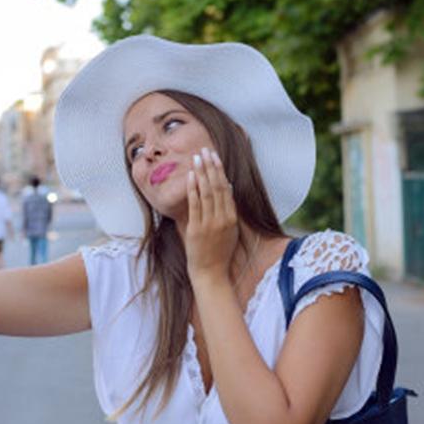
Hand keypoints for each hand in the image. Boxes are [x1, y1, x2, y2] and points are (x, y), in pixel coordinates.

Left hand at [184, 147, 237, 280]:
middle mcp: (222, 218)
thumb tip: (227, 188)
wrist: (211, 273)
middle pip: (217, 187)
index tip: (216, 156)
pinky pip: (195, 204)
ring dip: (202, 173)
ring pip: (206, 192)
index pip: (226, 189)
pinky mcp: (196, 228)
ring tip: (197, 157)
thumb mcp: (230, 230)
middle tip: (206, 150)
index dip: (220, 171)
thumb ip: (228, 209)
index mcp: (232, 218)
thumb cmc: (219, 252)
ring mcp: (209, 223)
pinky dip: (193, 188)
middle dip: (211, 166)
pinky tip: (191, 176)